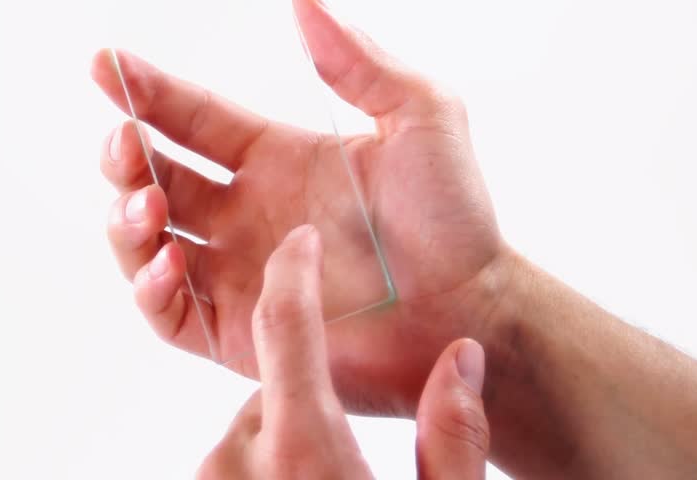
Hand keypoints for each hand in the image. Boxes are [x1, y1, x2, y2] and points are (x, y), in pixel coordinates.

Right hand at [93, 0, 514, 415]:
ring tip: (148, 204)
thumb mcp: (421, 115)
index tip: (105, 62)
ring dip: (129, 221)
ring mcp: (241, 273)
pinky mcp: (243, 332)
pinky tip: (167, 261)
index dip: (146, 91)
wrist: (474, 306)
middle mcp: (248, 213)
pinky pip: (172, 312)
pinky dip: (151, 287)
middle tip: (125, 142)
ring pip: (148, 243)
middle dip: (124, 157)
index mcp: (278, 158)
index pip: (193, 118)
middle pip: (155, 178)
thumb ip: (360, 59)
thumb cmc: (456, 215)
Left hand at [197, 225, 489, 478]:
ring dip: (284, 436)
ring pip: (249, 428)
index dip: (294, 270)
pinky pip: (232, 464)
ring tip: (330, 476)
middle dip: (309, 390)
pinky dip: (264, 469)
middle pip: (271, 384)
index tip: (304, 239)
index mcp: (301, 451)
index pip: (284, 324)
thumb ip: (454, 438)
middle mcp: (237, 462)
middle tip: (348, 435)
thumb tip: (464, 358)